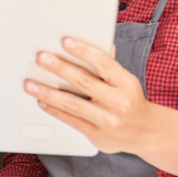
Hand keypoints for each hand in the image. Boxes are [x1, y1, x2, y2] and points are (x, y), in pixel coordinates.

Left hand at [27, 38, 152, 154]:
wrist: (147, 132)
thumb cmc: (130, 100)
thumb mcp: (125, 80)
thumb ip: (108, 65)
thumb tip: (95, 41)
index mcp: (126, 83)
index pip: (104, 63)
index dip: (84, 51)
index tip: (65, 41)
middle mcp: (119, 102)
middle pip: (84, 82)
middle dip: (60, 68)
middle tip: (41, 58)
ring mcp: (108, 121)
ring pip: (73, 104)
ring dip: (49, 93)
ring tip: (30, 84)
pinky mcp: (98, 136)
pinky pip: (72, 121)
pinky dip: (54, 110)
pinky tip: (41, 101)